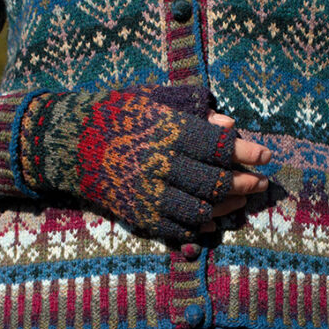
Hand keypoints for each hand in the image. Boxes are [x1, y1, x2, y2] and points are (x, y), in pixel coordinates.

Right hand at [18, 85, 270, 241]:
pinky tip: (213, 217)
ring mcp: (148, 195)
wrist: (62, 144)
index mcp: (164, 132)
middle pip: (215, 182)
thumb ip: (191, 112)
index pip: (217, 146)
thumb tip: (229, 126)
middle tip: (260, 182)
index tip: (265, 155)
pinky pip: (179, 228)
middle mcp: (158, 166)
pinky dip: (201, 225)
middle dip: (244, 183)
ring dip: (227, 208)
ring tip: (240, 200)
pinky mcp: (138, 216)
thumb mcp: (150, 100)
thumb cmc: (112, 113)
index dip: (246, 152)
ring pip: (201, 210)